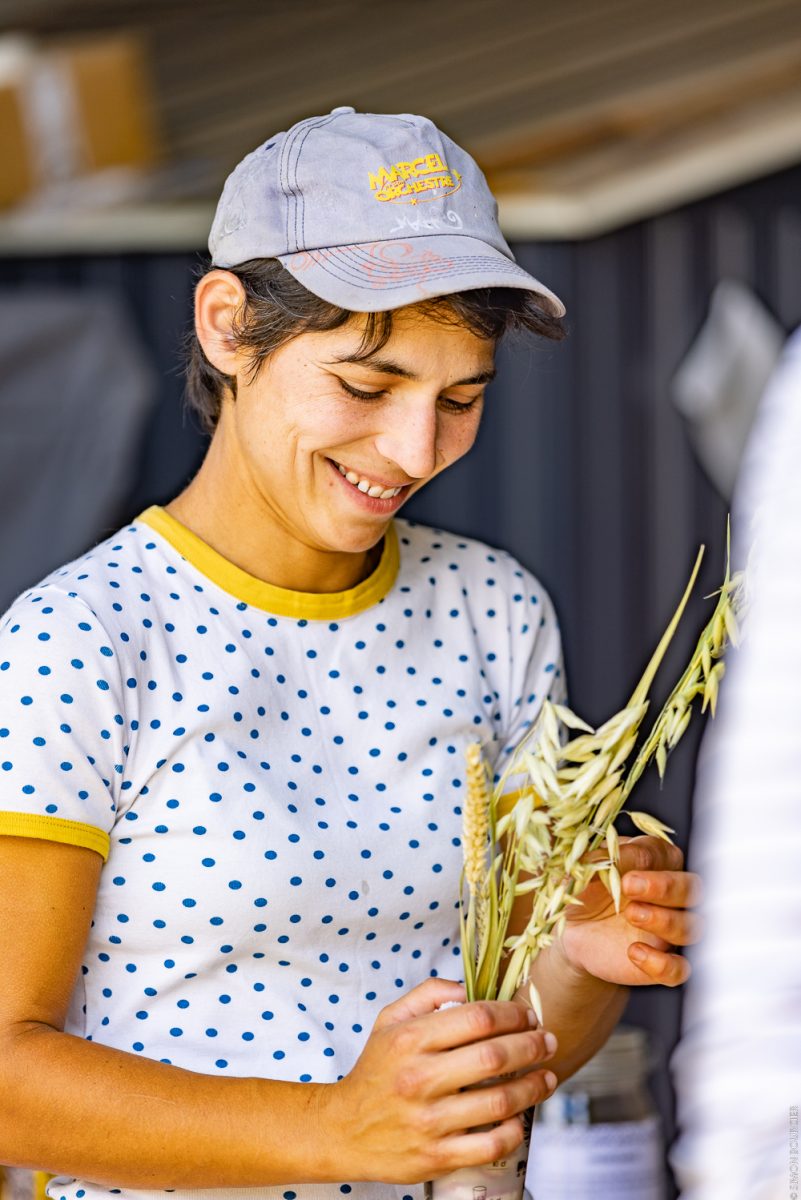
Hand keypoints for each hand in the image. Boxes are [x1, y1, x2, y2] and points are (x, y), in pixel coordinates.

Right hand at [322, 977, 557, 1183]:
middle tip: (548, 1042)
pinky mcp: (435, 1156)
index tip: (528, 1016)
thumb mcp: (389, 1020)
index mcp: (411, 1039)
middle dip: (532, 1046)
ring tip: (548, 1077)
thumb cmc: (375, 1071)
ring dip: (534, 1087)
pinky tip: (522, 1118)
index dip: (512, 1014)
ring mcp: (429, 1121)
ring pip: (499, 1101)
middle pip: (494, 1057)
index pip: (477, 1018)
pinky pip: (488, 1145)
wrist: (343, 1130)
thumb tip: (468, 989)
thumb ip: (428, 994)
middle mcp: (420, 1078)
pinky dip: (513, 1131)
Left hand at [558, 835, 702, 986]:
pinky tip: (634, 952)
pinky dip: (662, 963)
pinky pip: (679, 969)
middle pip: (692, 889)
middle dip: (666, 886)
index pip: (665, 855)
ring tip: (631, 914)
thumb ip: (595, 863)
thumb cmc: (586, 891)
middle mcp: (671, 898)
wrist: (574, 931)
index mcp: (655, 864)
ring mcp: (670, 931)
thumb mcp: (584, 873)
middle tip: (630, 885)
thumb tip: (599, 858)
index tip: (616, 861)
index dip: (645, 857)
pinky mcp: (662, 962)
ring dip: (665, 920)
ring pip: (691, 927)